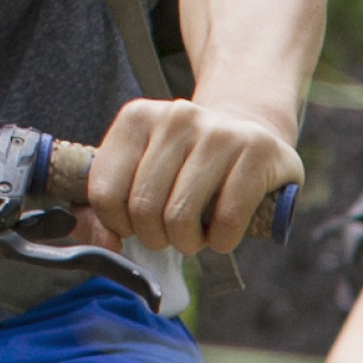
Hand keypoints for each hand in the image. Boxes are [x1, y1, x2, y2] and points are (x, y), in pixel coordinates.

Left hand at [86, 93, 302, 254]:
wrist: (252, 134)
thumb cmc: (189, 166)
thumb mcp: (142, 172)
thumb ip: (108, 208)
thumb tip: (106, 244)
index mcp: (138, 117)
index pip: (105, 192)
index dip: (117, 224)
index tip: (134, 225)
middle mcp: (177, 117)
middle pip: (143, 208)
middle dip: (155, 238)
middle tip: (170, 234)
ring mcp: (219, 132)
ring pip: (180, 217)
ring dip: (187, 243)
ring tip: (196, 234)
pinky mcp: (256, 151)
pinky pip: (226, 220)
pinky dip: (221, 241)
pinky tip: (222, 232)